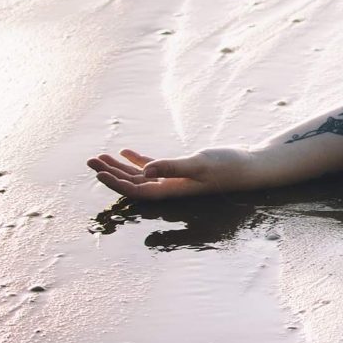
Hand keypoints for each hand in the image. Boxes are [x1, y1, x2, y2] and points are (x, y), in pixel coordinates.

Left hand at [85, 145, 263, 201]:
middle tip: (90, 160)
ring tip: (99, 156)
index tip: (98, 172)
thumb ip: (172, 167)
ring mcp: (174, 180)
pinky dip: (137, 160)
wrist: (252, 167)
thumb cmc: (229, 166)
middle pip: (132, 184)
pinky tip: (125, 151)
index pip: (135, 191)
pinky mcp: (181, 171)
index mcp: (171, 191)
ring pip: (139, 176)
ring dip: (119, 167)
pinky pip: (153, 167)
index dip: (115, 184)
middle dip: (110, 173)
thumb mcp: (200, 164)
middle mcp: (169, 188)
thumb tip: (144, 172)